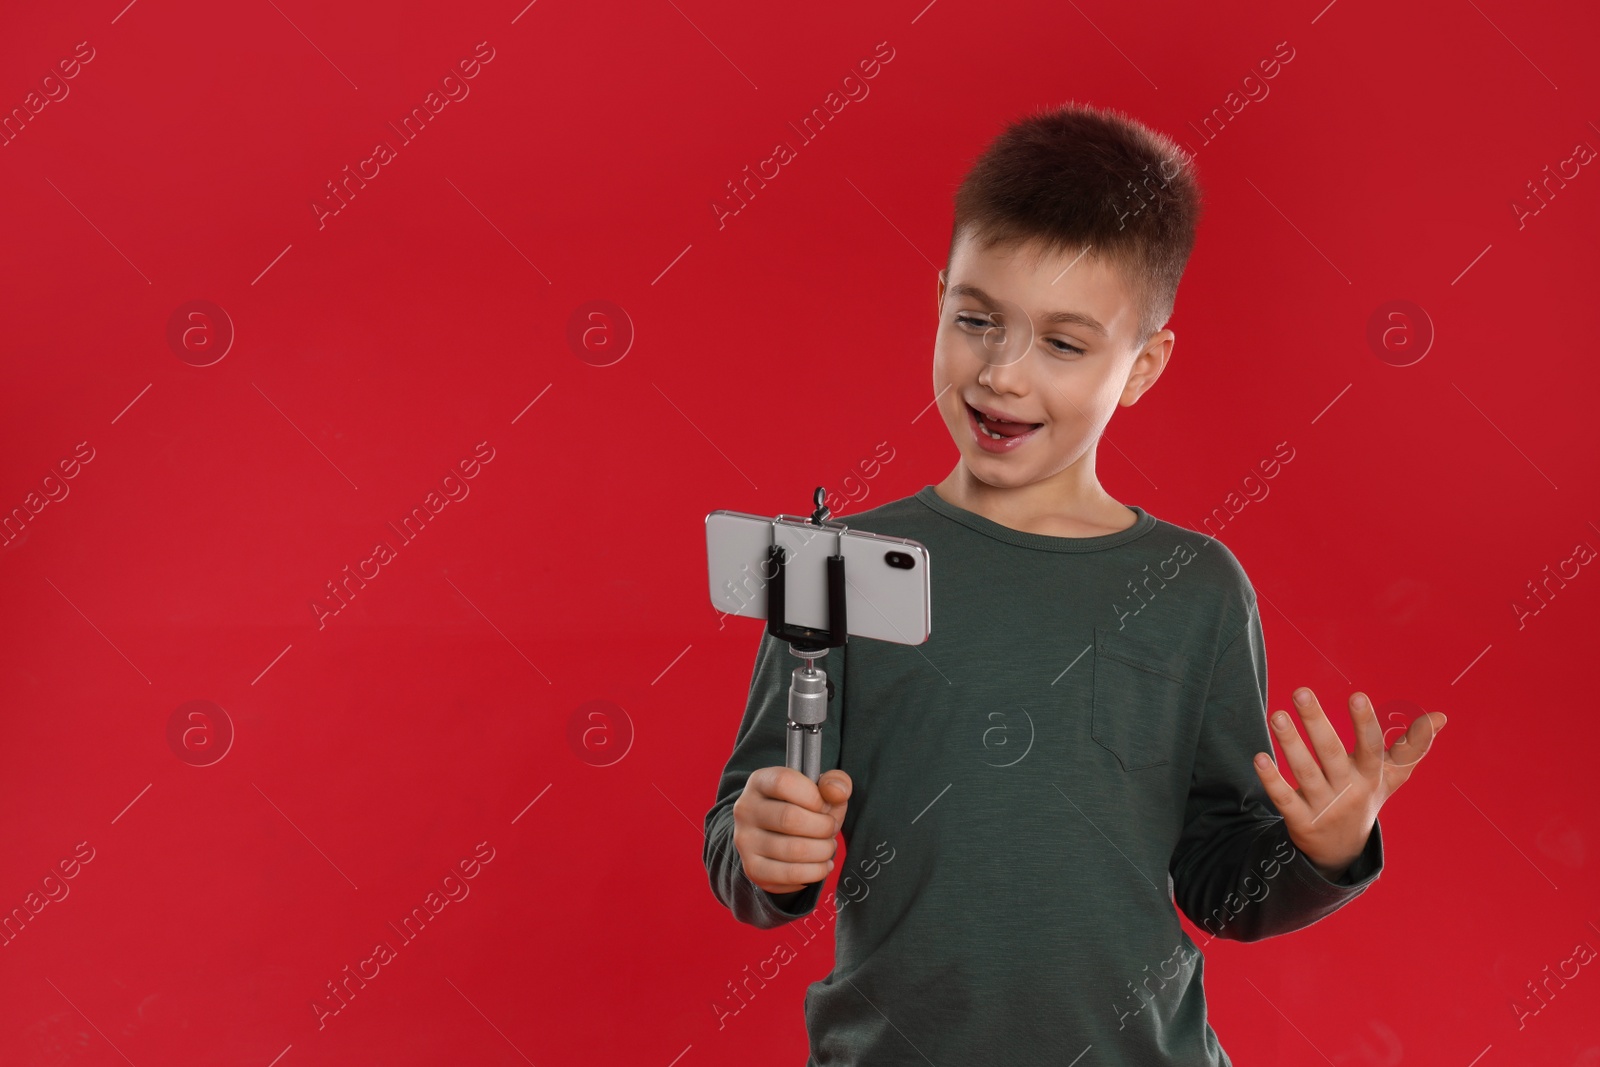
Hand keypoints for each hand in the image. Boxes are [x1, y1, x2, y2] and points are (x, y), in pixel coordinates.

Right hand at [732, 767, 851, 895]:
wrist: (775, 836)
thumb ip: (836, 783)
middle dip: (823, 827)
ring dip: (823, 851)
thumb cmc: (803, 808)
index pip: (784, 782)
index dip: (813, 796)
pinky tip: (823, 865)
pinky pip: (790, 874)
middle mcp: (745, 809)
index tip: (824, 806)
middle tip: (830, 829)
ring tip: (828, 847)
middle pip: (790, 818)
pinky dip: (816, 872)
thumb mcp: (821, 789)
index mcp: (760, 782)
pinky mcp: (753, 868)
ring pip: (794, 850)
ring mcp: (745, 841)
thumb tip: (837, 792)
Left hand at [1253, 689, 1445, 879]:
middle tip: (1300, 692)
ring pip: (1305, 773)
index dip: (1364, 723)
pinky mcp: (1301, 821)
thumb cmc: (1366, 797)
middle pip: (1331, 753)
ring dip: (1290, 744)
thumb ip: (1412, 746)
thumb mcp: (1392, 776)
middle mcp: (1348, 790)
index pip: (1371, 747)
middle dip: (1316, 722)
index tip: (1357, 695)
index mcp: (1370, 776)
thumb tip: (1442, 717)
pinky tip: (1259, 758)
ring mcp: (1324, 807)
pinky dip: (1272, 780)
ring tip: (1277, 715)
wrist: (1343, 850)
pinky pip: (1284, 799)